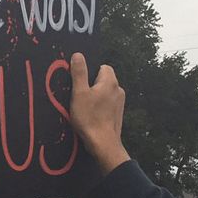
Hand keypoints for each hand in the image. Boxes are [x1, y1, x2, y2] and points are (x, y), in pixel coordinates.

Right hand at [68, 53, 130, 174]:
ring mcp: (120, 102)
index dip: (90, 73)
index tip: (81, 84)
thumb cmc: (89, 118)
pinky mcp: (118, 113)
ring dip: (96, 96)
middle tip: (80, 97)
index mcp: (110, 82)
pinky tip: (92, 116)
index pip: (102, 67)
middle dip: (92, 85)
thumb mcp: (79, 93)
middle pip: (103, 79)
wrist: (102, 143)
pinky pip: (107, 103)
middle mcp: (118, 89)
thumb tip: (78, 55)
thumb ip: (79, 72)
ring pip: (105, 92)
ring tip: (85, 108)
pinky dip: (100, 106)